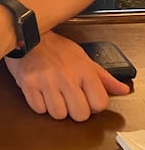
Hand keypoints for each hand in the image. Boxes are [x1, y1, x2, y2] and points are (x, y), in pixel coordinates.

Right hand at [4, 31, 129, 120]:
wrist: (27, 34)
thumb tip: (122, 89)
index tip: (86, 97)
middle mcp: (66, 75)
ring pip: (58, 115)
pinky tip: (40, 91)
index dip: (93, 104)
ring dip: (56, 107)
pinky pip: (39, 110)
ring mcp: (45, 81)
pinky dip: (39, 104)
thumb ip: (103, 77)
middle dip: (75, 109)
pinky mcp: (28, 84)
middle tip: (68, 97)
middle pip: (80, 114)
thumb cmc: (54, 47)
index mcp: (83, 69)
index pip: (99, 104)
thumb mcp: (82, 57)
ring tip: (52, 92)